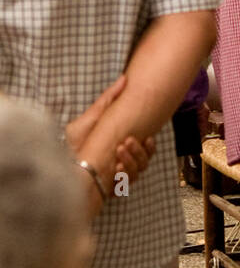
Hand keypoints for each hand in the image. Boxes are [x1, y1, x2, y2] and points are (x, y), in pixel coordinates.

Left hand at [65, 74, 155, 188]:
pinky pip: (125, 185)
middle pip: (145, 161)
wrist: (60, 165)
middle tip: (126, 143)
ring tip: (118, 152)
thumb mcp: (90, 118)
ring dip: (131, 162)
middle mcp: (123, 163)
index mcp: (123, 148)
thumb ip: (108, 99)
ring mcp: (118, 178)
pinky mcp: (110, 189)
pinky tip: (115, 170)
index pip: (145, 149)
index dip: (149, 145)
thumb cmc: (75, 143)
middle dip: (139, 153)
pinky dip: (123, 177)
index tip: (148, 138)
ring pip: (137, 173)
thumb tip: (124, 78)